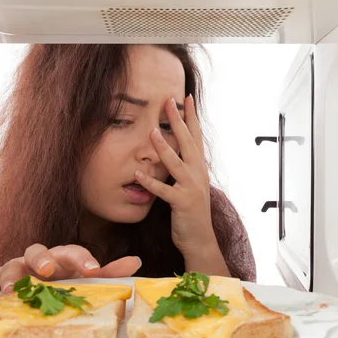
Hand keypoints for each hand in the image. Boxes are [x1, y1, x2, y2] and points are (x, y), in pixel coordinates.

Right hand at [0, 243, 141, 293]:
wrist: (31, 288)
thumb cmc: (59, 282)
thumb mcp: (83, 279)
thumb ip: (108, 273)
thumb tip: (135, 262)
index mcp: (60, 258)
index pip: (72, 251)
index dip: (82, 259)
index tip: (92, 269)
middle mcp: (37, 260)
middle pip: (36, 250)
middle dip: (42, 259)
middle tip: (48, 270)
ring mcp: (15, 269)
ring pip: (10, 265)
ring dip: (11, 276)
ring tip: (12, 291)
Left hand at [134, 95, 228, 275]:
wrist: (200, 239)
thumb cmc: (191, 212)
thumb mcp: (189, 186)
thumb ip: (182, 169)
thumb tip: (172, 152)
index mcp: (199, 168)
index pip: (196, 137)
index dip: (191, 117)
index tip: (186, 98)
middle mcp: (198, 174)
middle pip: (188, 143)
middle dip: (178, 121)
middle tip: (169, 101)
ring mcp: (192, 188)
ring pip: (176, 163)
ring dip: (163, 147)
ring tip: (151, 132)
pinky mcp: (182, 203)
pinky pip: (164, 191)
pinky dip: (151, 183)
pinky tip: (137, 175)